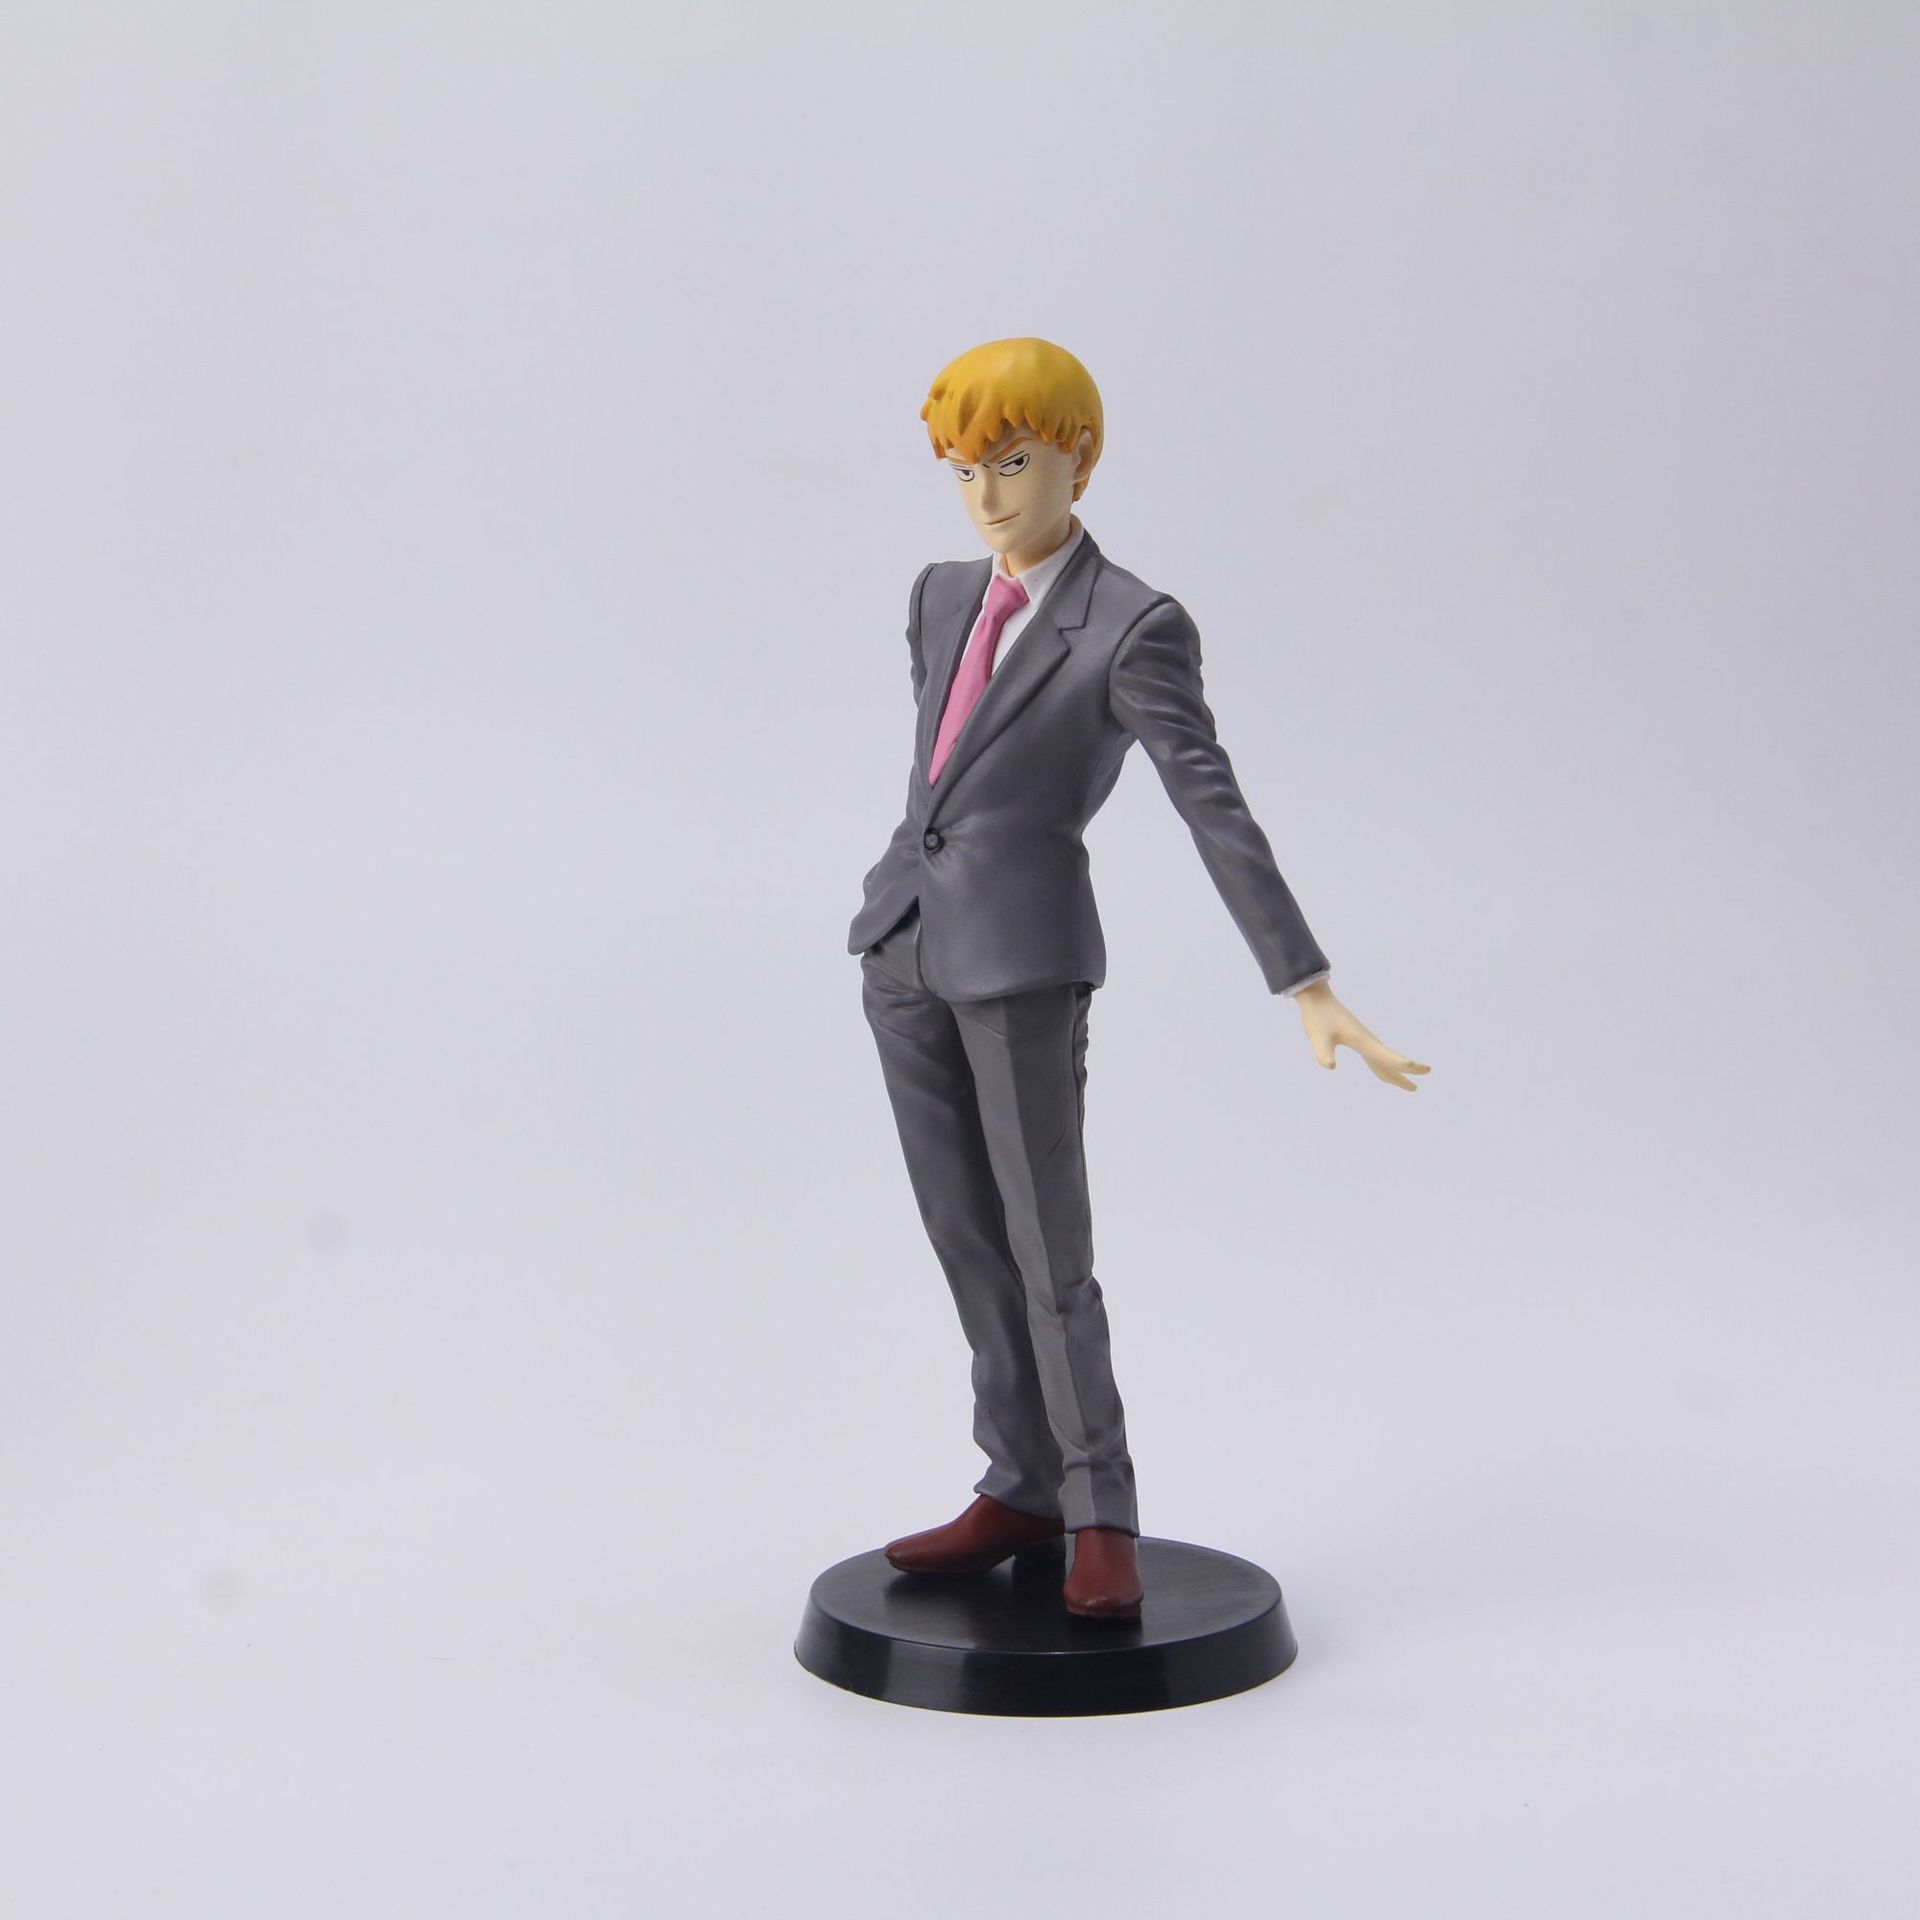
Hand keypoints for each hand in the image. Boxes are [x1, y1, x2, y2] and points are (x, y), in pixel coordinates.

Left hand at [1293, 980, 1430, 1091]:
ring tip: (1408, 1085)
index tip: (1414, 1066)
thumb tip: (1330, 1066)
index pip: (1385, 1055)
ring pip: (1384, 1061)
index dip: (1399, 1063)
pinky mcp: (1357, 1038)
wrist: (1317, 998)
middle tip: (1416, 1089)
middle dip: (1404, 1075)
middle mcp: (1368, 1041)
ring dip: (1396, 1073)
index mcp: (1363, 1040)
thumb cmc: (1318, 1017)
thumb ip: (1323, 1052)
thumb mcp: (1317, 1037)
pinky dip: (1383, 1066)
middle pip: (1390, 1062)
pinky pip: (1375, 1056)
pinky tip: (1382, 1070)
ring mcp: (1364, 1039)